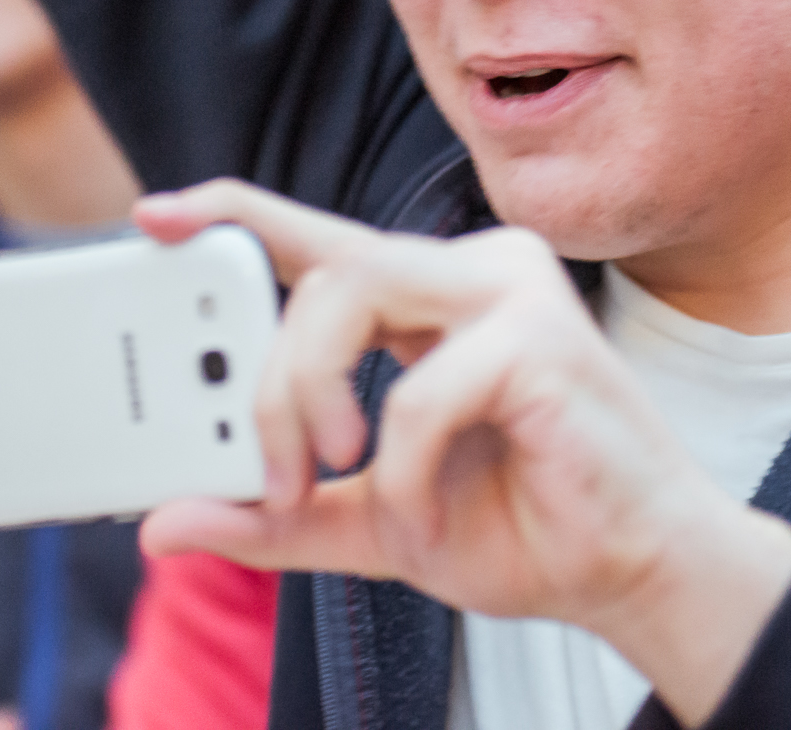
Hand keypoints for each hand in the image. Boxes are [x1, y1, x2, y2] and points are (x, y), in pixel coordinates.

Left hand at [136, 181, 790, 727]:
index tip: (154, 213)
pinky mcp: (542, 338)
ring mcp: (513, 292)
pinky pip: (419, 391)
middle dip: (269, 380)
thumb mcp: (368, 524)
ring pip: (351, 296)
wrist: (636, 576)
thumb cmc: (524, 528)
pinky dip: (404, 470)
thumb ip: (274, 516)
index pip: (321, 240)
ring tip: (331, 478)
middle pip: (319, 275)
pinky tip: (427, 513)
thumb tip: (161, 524)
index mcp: (434, 297)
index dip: (236, 214)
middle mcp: (473, 271)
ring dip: (313, 402)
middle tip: (273, 473)